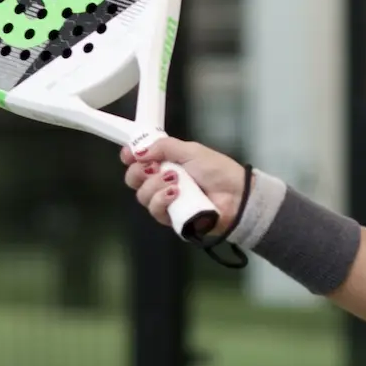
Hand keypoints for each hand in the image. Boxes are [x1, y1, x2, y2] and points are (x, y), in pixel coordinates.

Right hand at [119, 138, 245, 235]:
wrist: (236, 195)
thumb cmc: (217, 171)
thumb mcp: (191, 150)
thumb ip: (164, 147)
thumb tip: (138, 151)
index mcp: (166, 163)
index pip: (138, 161)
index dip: (130, 157)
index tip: (128, 155)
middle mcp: (162, 182)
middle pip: (134, 180)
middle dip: (139, 172)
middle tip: (152, 167)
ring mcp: (166, 201)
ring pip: (142, 196)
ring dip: (155, 186)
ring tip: (176, 181)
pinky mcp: (171, 219)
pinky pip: (156, 211)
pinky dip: (162, 200)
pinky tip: (175, 194)